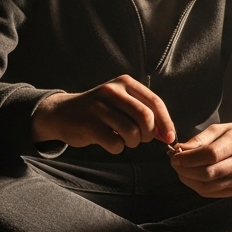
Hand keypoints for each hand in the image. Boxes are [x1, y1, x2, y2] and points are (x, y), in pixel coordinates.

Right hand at [32, 75, 175, 153]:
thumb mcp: (121, 102)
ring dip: (133, 143)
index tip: (169, 137)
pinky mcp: (88, 124)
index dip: (166, 122)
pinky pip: (115, 143)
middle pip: (146, 117)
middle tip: (141, 139)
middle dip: (149, 134)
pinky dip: (117, 148)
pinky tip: (110, 142)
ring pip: (132, 132)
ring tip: (125, 140)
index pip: (155, 102)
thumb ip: (143, 113)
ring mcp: (99, 107)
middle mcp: (112, 91)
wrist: (62, 113)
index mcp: (125, 83)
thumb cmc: (99, 111)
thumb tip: (167, 134)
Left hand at [170, 122, 231, 197]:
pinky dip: (196, 186)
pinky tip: (191, 177)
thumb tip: (180, 150)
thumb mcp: (222, 128)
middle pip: (208, 173)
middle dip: (185, 170)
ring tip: (181, 169)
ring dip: (188, 180)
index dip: (189, 157)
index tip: (174, 155)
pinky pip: (211, 193)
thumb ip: (200, 139)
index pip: (211, 154)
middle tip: (174, 162)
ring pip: (207, 186)